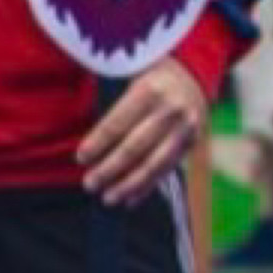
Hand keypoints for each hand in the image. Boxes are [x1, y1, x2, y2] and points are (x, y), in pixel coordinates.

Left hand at [75, 56, 206, 206]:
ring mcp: (184, 129)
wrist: (193, 75)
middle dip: (109, 169)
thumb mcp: (131, 72)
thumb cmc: (149, 74)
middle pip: (134, 147)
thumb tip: (86, 133)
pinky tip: (129, 199)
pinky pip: (167, 170)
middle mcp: (169, 110)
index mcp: (149, 89)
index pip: (118, 122)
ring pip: (152, 164)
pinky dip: (147, 187)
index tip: (80, 158)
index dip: (98, 143)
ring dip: (127, 185)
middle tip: (89, 184)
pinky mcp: (191, 144)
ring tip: (107, 197)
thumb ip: (113, 97)